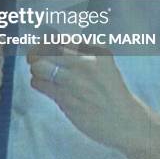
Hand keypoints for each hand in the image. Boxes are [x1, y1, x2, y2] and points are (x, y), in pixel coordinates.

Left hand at [27, 45, 150, 152]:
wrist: (125, 120)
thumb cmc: (109, 89)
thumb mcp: (101, 63)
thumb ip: (78, 51)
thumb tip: (46, 41)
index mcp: (94, 51)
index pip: (58, 38)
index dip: (45, 42)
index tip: (42, 47)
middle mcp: (85, 63)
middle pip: (45, 49)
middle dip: (35, 54)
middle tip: (34, 59)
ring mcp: (75, 81)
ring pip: (38, 66)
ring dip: (36, 70)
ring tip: (42, 74)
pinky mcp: (67, 99)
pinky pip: (40, 84)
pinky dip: (38, 83)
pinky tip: (46, 87)